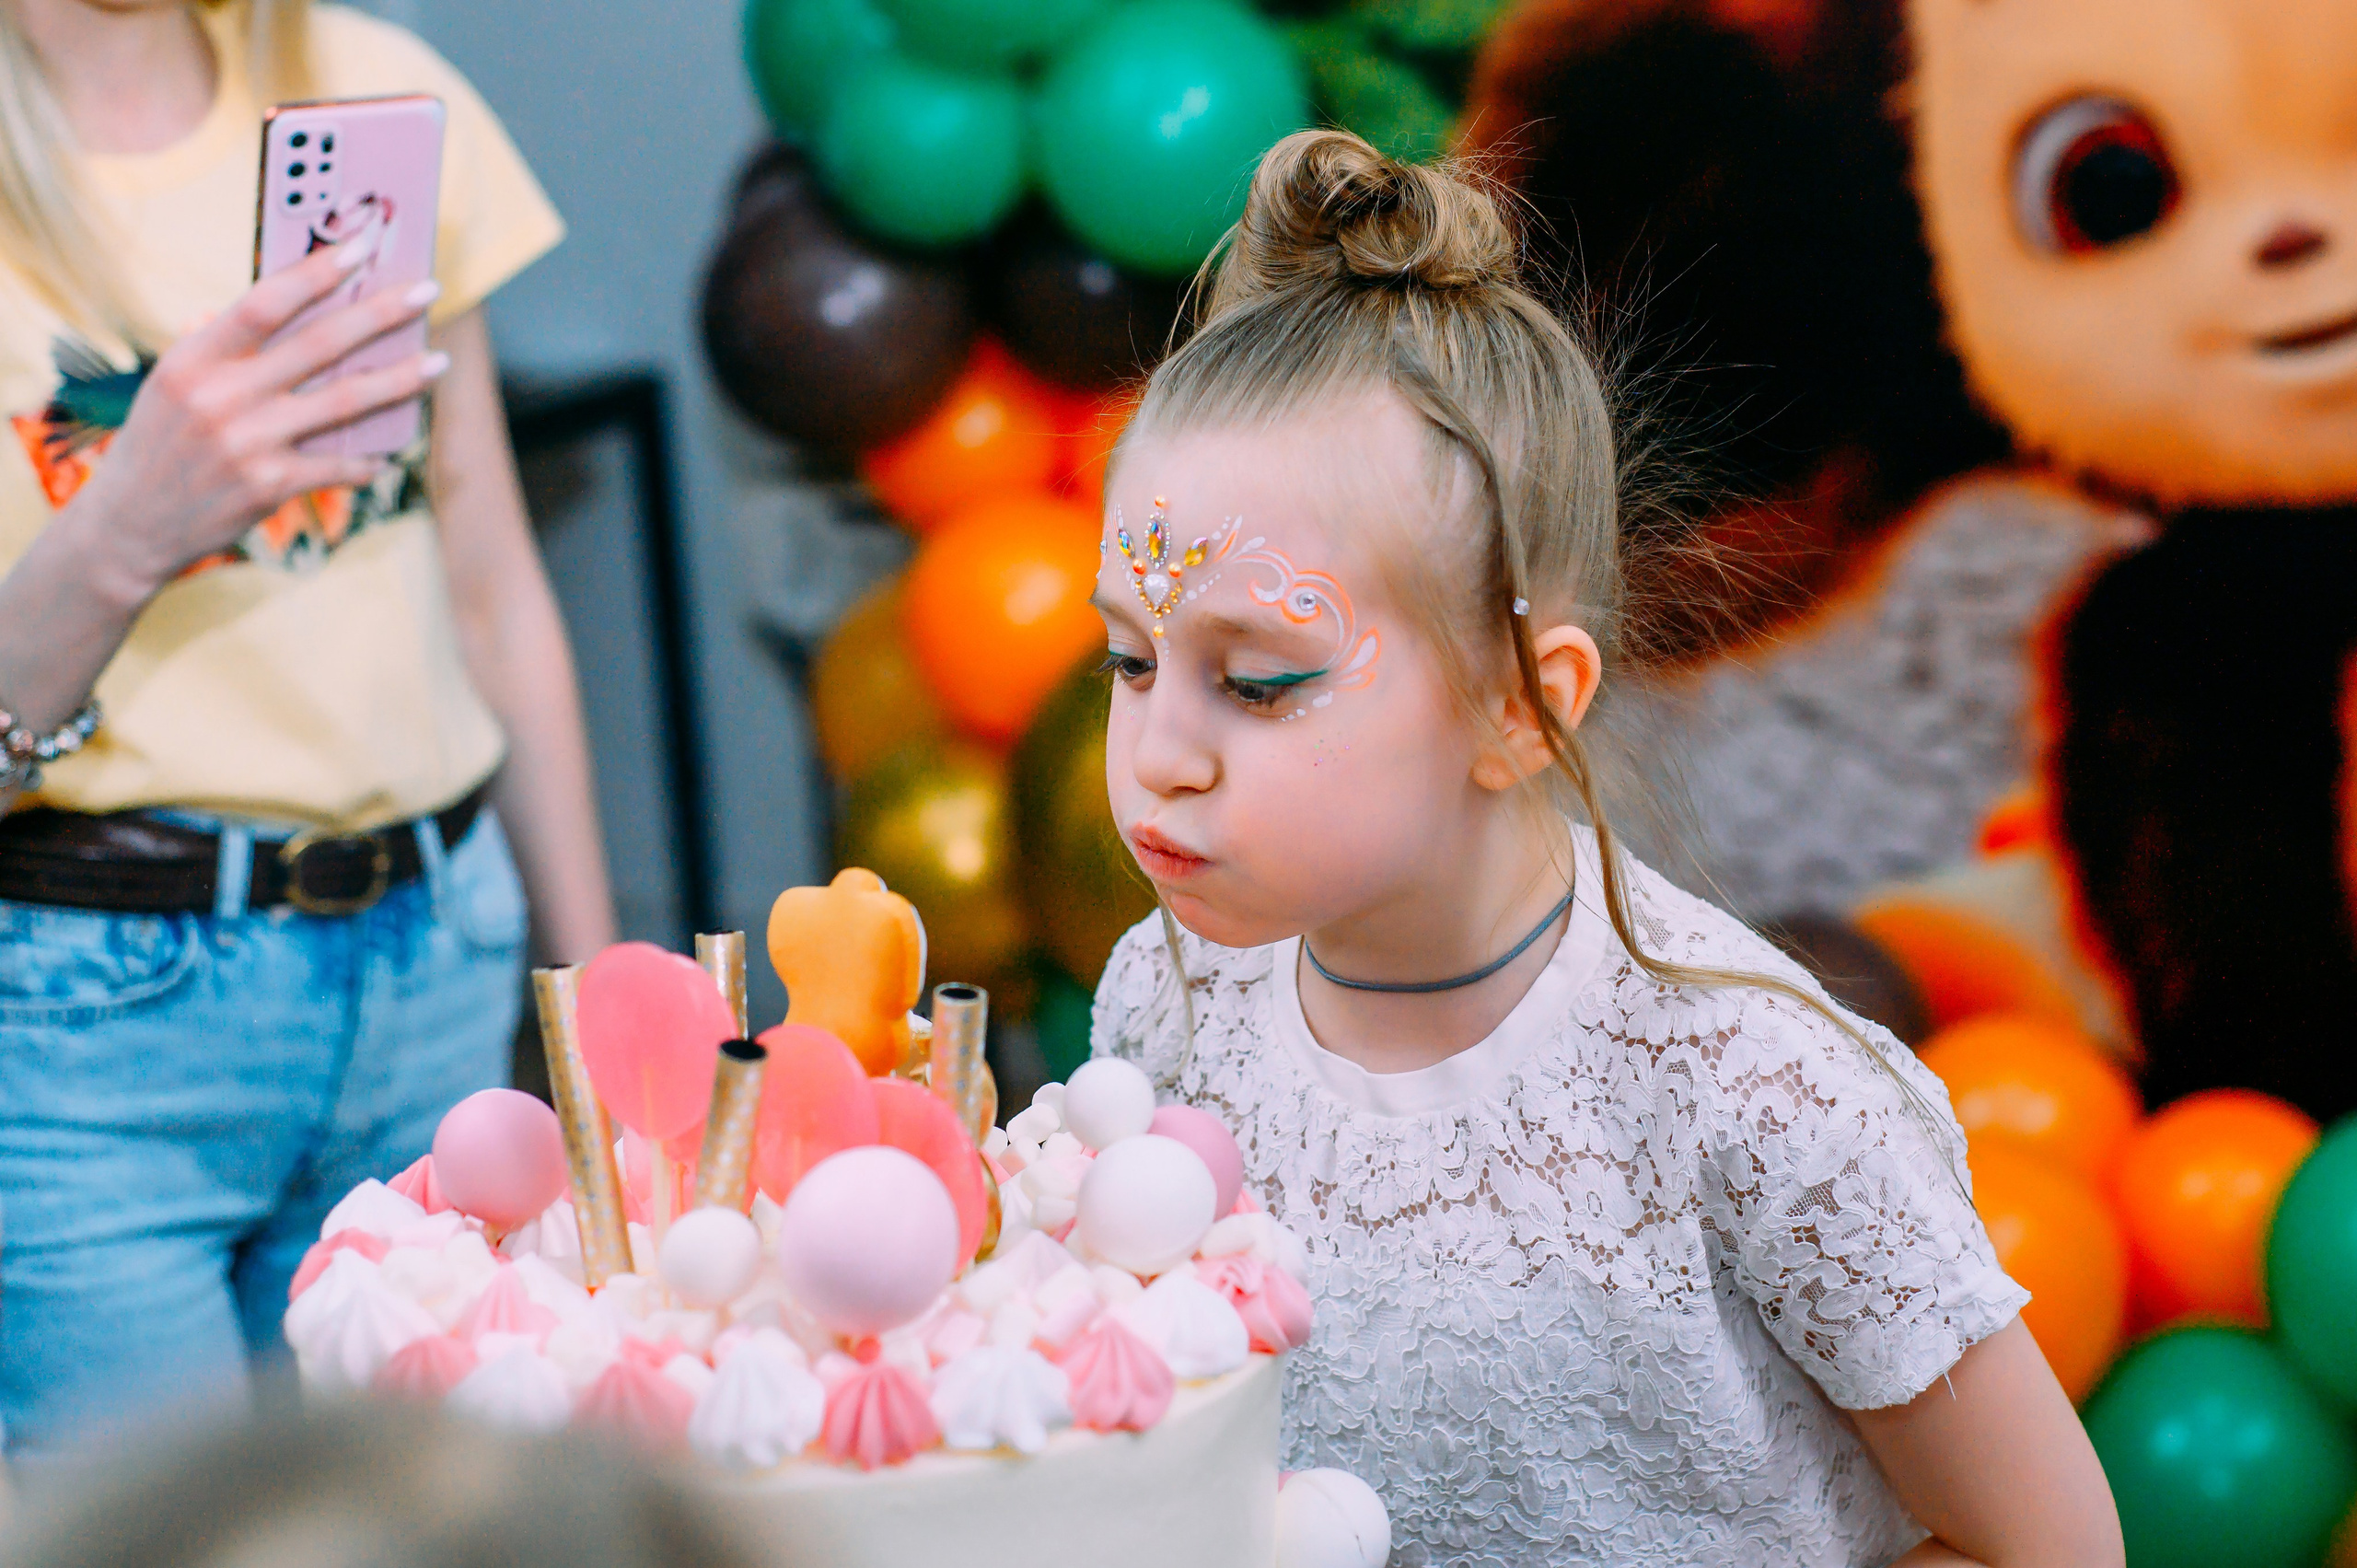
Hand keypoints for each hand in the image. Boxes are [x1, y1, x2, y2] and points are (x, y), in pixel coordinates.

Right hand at [64, 239, 447, 603]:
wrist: (130, 524)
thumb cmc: (163, 441)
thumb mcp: (177, 383)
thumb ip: (227, 346)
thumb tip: (294, 304)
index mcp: (195, 358)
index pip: (266, 301)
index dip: (318, 271)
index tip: (363, 245)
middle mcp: (222, 396)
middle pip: (321, 344)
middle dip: (382, 314)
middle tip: (429, 291)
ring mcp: (249, 442)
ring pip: (345, 401)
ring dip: (401, 380)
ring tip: (439, 362)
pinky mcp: (270, 485)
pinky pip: (339, 463)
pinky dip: (368, 458)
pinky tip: (388, 452)